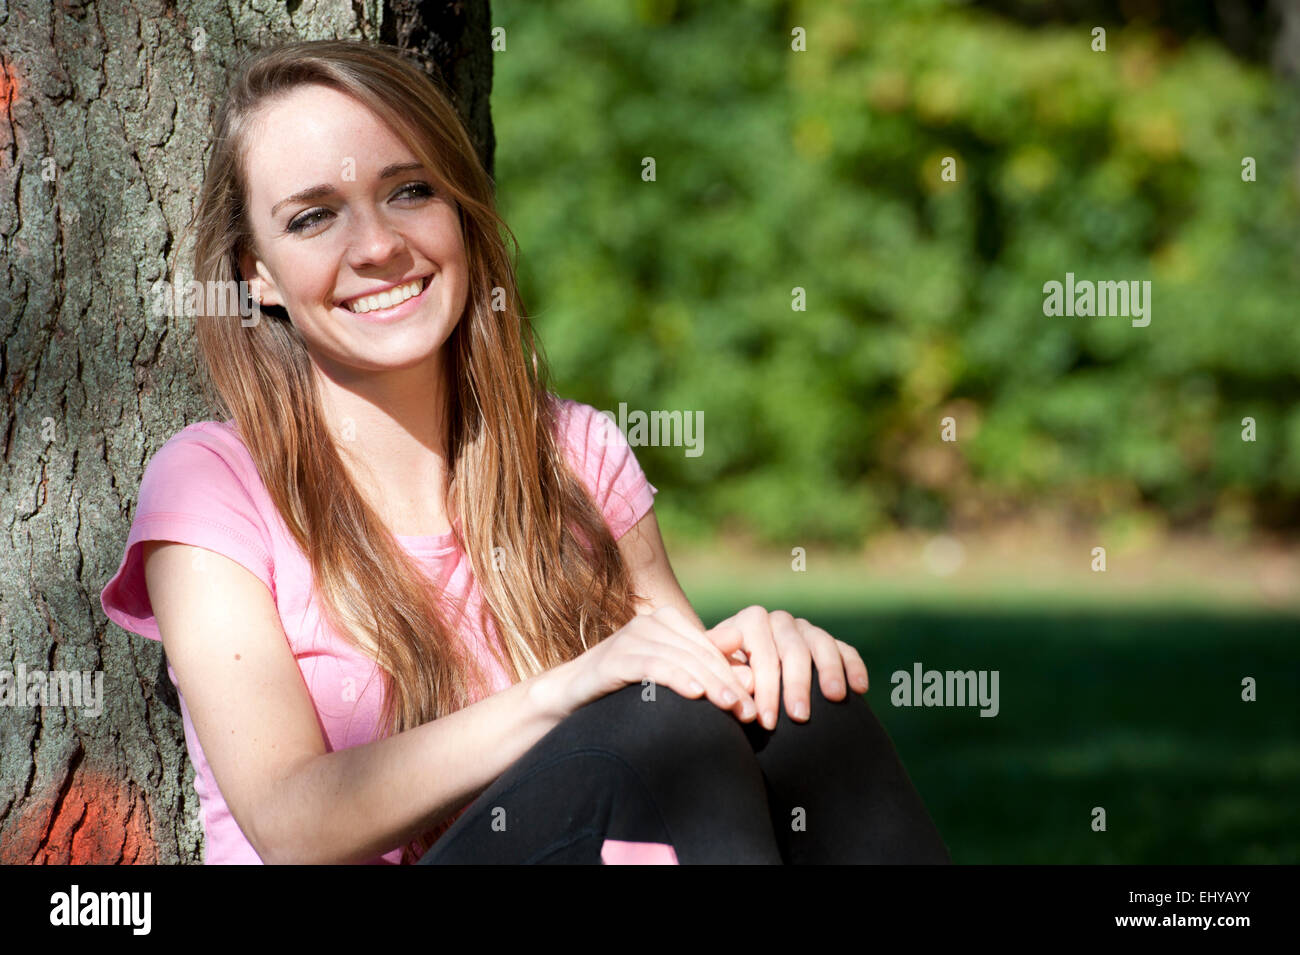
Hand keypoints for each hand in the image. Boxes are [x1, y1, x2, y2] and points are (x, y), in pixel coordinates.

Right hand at [558, 605, 759, 722]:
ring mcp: (632, 635)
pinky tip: (694, 693)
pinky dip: (677, 678)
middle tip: (748, 711)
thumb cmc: (622, 692)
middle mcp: (651, 622)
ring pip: (682, 658)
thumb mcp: (667, 680)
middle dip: (728, 683)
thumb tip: (752, 681)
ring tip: (732, 706)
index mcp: (667, 621)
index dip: (735, 675)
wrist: (567, 697)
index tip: (755, 704)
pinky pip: (654, 665)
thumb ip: (703, 675)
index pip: (711, 649)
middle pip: (701, 653)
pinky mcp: (615, 655)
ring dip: (710, 683)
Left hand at [705, 606, 868, 729]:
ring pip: (822, 644)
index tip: (766, 722)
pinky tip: (860, 688)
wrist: (741, 677)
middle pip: (793, 649)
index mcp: (750, 622)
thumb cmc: (727, 680)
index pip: (762, 654)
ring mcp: (805, 629)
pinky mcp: (827, 641)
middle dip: (796, 685)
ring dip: (829, 671)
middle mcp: (779, 621)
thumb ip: (725, 669)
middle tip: (799, 717)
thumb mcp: (717, 672)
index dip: (765, 689)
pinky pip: (844, 649)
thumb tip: (745, 671)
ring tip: (834, 698)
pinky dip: (853, 666)